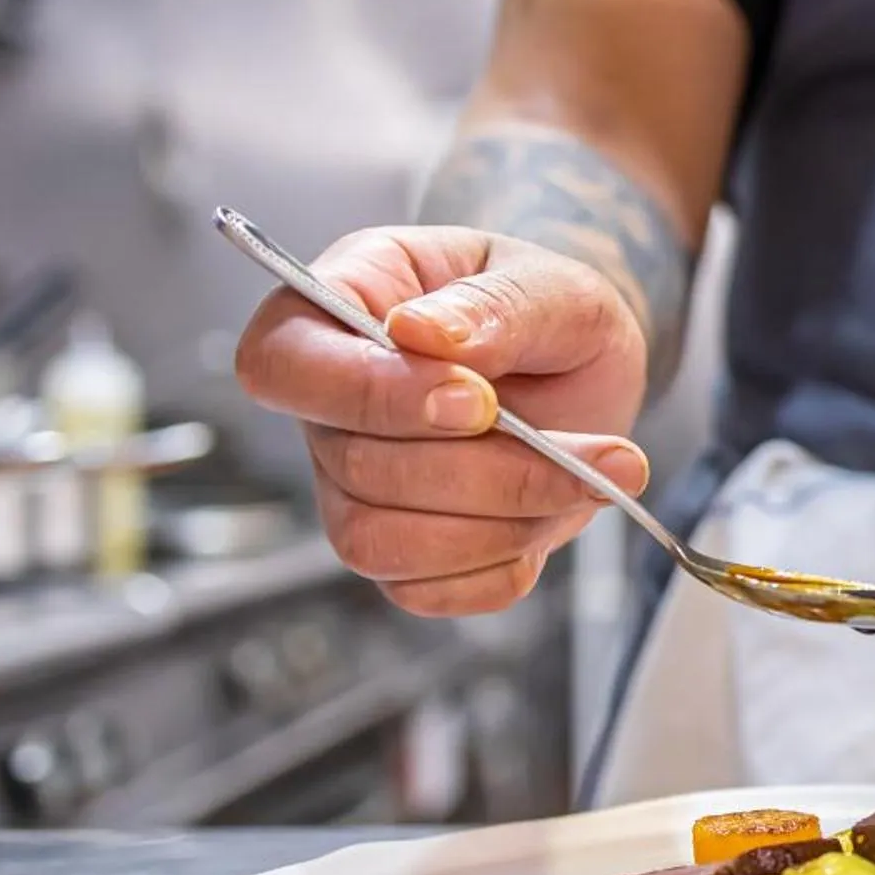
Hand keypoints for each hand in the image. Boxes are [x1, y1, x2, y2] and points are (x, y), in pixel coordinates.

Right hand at [234, 226, 650, 616]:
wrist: (583, 367)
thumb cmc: (547, 309)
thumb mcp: (552, 285)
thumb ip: (493, 305)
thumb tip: (424, 334)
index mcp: (333, 306)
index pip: (285, 365)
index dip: (372, 393)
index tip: (478, 400)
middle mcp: (325, 406)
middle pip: (353, 467)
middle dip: (483, 470)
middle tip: (585, 451)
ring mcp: (350, 485)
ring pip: (376, 543)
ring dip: (497, 524)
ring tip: (589, 480)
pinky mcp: (398, 549)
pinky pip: (421, 589)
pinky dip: (500, 564)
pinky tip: (552, 515)